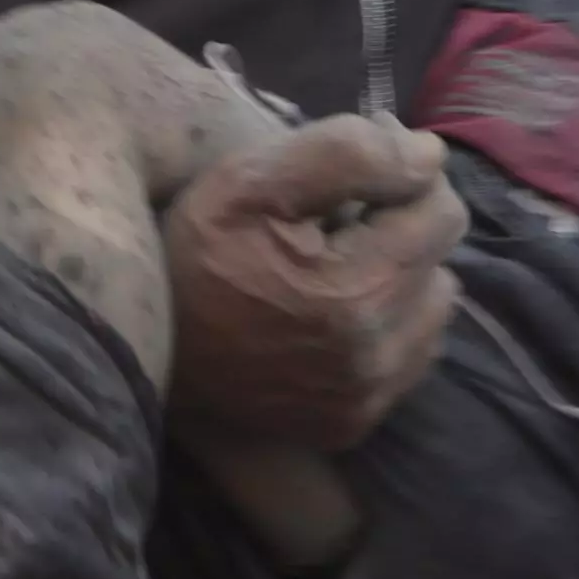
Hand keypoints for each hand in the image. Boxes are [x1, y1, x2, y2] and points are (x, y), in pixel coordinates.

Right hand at [161, 115, 466, 455]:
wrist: (135, 354)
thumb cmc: (187, 256)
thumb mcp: (247, 182)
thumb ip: (347, 154)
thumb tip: (429, 156)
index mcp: (356, 292)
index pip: (443, 211)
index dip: (402, 178)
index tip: (352, 177)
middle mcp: (375, 357)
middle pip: (441, 260)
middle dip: (399, 228)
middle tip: (331, 222)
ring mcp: (365, 399)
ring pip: (433, 311)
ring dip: (399, 278)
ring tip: (331, 266)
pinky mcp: (351, 425)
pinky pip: (409, 358)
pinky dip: (385, 326)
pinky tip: (329, 312)